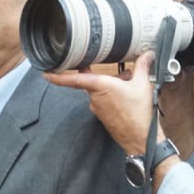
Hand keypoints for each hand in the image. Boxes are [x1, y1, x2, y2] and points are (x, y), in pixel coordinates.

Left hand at [44, 52, 159, 153]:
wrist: (140, 138)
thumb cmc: (139, 112)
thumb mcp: (142, 84)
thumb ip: (142, 66)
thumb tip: (147, 55)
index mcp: (100, 86)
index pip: (74, 79)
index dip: (58, 76)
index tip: (46, 73)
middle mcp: (95, 97)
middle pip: (93, 81)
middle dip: (105, 75)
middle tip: (122, 72)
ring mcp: (97, 108)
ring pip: (100, 90)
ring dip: (111, 85)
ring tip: (129, 83)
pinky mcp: (102, 115)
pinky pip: (104, 100)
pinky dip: (112, 95)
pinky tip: (127, 95)